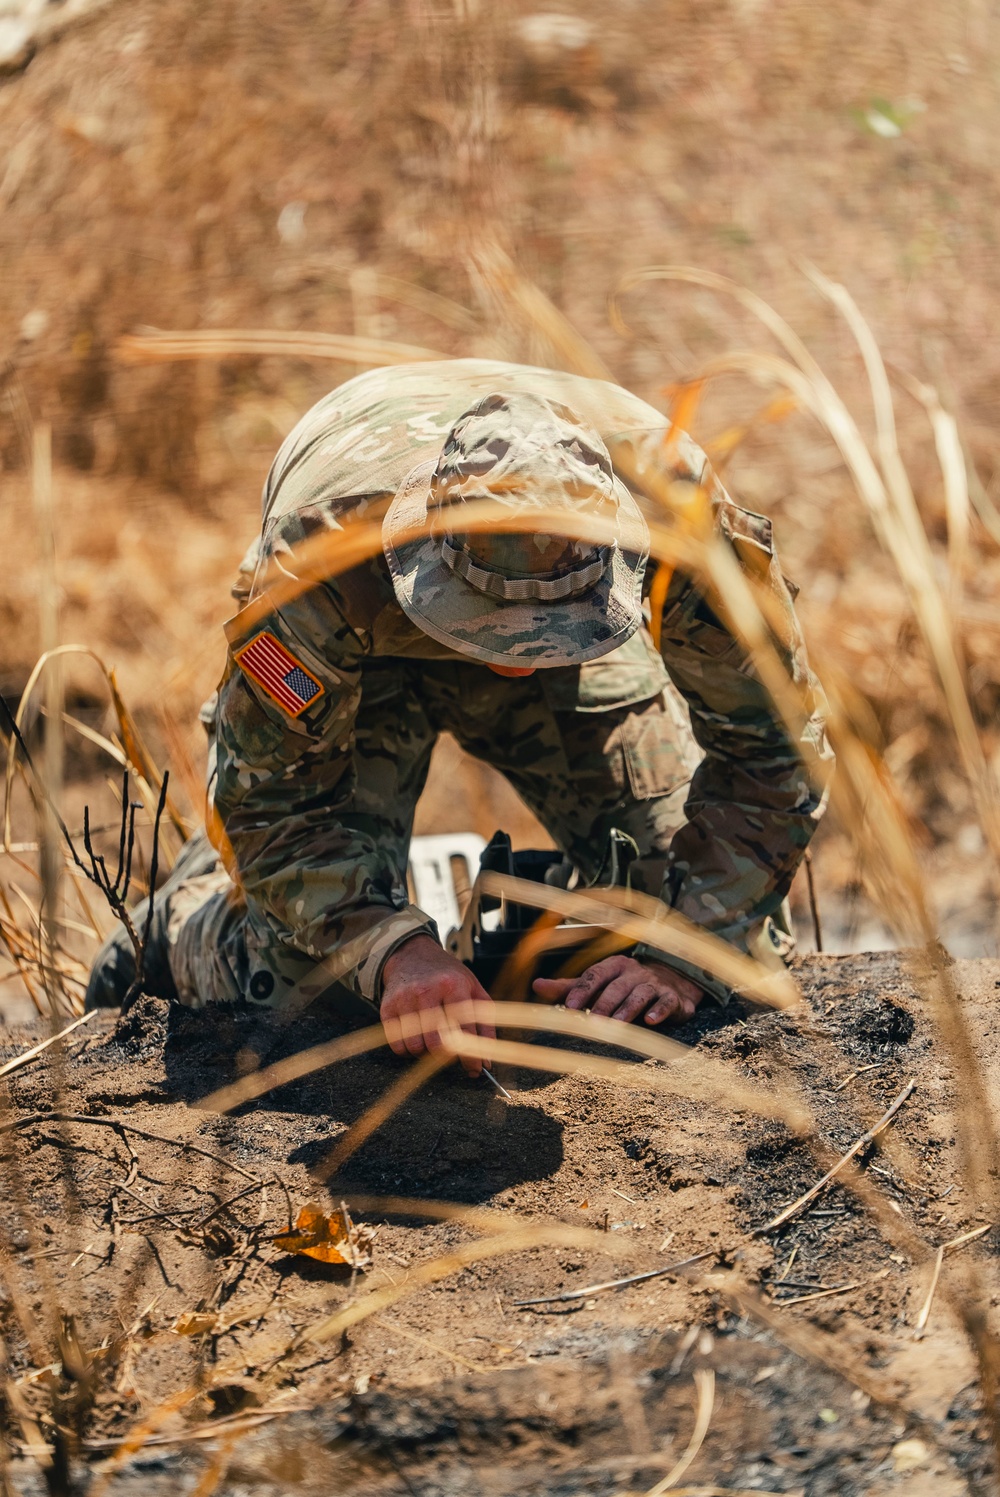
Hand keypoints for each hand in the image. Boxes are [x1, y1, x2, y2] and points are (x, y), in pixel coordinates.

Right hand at [380, 935, 494, 1076]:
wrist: (412, 954)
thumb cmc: (447, 975)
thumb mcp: (474, 990)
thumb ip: (485, 1025)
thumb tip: (486, 1061)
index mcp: (453, 986)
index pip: (464, 1030)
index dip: (471, 1056)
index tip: (475, 1069)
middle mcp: (427, 991)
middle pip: (437, 1042)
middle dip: (447, 1056)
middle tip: (451, 1053)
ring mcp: (405, 999)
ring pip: (415, 1046)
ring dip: (425, 1053)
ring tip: (432, 1041)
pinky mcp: (388, 1008)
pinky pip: (397, 1044)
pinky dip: (408, 1050)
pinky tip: (416, 1038)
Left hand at [532, 954, 701, 1026]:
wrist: (671, 981)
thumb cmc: (627, 984)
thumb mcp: (599, 983)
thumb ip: (570, 987)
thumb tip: (537, 985)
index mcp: (613, 966)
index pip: (594, 975)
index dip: (582, 991)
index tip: (569, 1008)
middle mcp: (633, 972)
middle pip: (616, 986)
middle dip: (604, 1003)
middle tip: (592, 1021)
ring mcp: (654, 983)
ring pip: (640, 994)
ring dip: (628, 1008)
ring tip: (617, 1024)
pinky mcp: (672, 997)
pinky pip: (666, 1002)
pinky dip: (659, 1011)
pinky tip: (650, 1021)